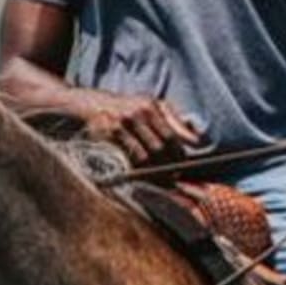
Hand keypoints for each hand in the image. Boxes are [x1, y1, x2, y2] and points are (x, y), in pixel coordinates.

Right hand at [82, 93, 201, 166]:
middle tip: (175, 176)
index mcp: (149, 106)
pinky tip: (144, 176)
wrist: (90, 105)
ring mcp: (120, 128)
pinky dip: (138, 171)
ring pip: (144, 157)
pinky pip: (127, 160)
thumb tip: (195, 138)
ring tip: (163, 180)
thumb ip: (172, 118)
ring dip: (155, 172)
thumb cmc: (125, 107)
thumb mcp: (150, 104)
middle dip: (170, 165)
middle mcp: (135, 115)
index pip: (170, 136)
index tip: (183, 164)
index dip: (179, 154)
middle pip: (159, 148)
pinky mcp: (107, 139)